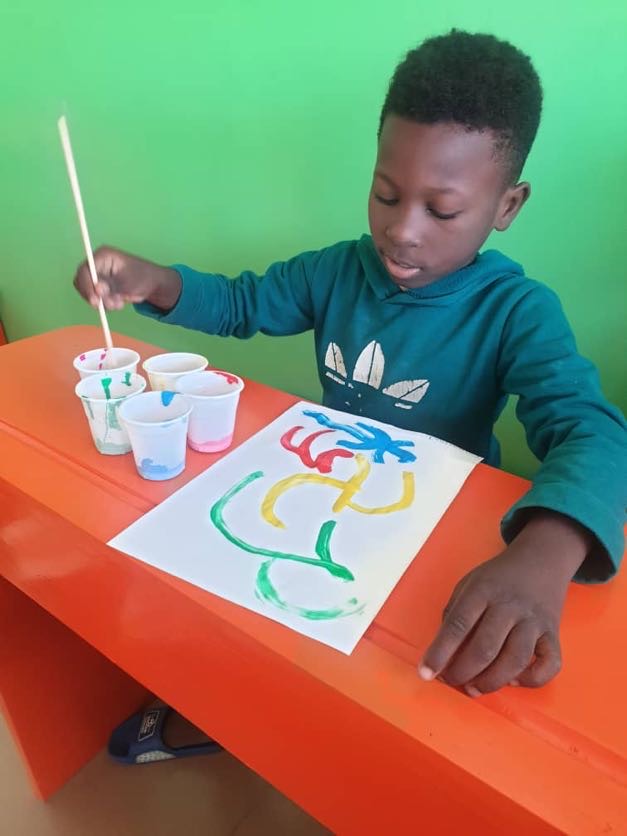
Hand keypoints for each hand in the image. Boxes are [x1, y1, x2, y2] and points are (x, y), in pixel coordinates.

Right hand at [73, 246, 181, 311]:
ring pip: (89, 292)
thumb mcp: (129, 283)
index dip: (86, 286)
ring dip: (102, 301)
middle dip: (95, 296)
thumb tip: (97, 289)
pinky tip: (119, 303)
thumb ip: (112, 286)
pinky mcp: (101, 286)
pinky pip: (95, 297)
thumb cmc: (143, 278)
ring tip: (120, 303)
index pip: (85, 270)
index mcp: (103, 256)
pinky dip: (106, 304)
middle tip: (110, 305)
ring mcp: (98, 275)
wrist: (153, 285)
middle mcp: (97, 264)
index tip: (95, 300)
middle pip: (83, 281)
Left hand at [419, 511, 591, 694]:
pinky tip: (514, 681)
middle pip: (485, 647)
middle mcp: (510, 606)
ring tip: (474, 688)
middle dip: (463, 672)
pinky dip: (532, 680)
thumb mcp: (468, 583)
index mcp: (483, 590)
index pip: (458, 625)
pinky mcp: (554, 634)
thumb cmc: (497, 577)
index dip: (440, 652)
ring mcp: (534, 621)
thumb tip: (443, 651)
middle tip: (451, 680)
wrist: (541, 560)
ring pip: (515, 659)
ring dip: (492, 681)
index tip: (425, 672)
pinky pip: (550, 664)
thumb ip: (455, 613)